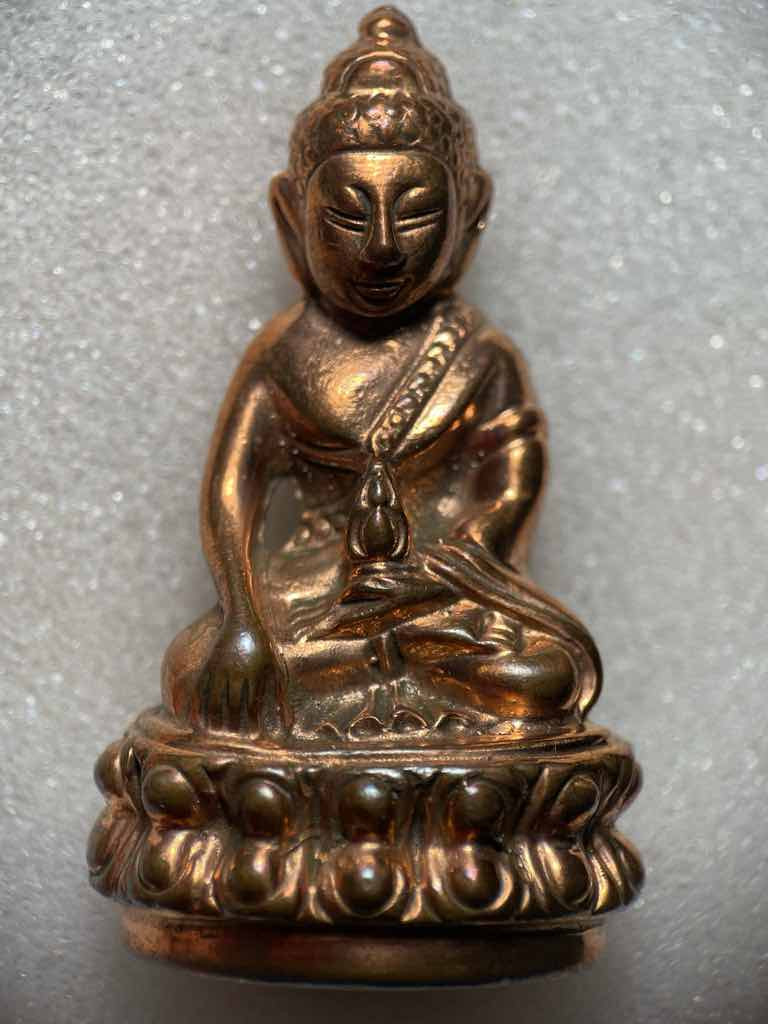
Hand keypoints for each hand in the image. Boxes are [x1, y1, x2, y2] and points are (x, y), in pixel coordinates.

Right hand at [193, 612, 275, 730]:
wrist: (242, 618)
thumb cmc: (263, 647)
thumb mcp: (275, 669)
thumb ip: (280, 697)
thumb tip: (287, 726)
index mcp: (254, 673)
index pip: (251, 707)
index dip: (250, 724)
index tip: (252, 734)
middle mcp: (236, 672)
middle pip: (232, 708)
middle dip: (232, 726)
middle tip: (234, 735)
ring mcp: (220, 668)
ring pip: (214, 702)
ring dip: (214, 720)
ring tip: (217, 731)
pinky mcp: (208, 665)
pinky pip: (200, 691)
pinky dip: (198, 707)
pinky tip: (199, 719)